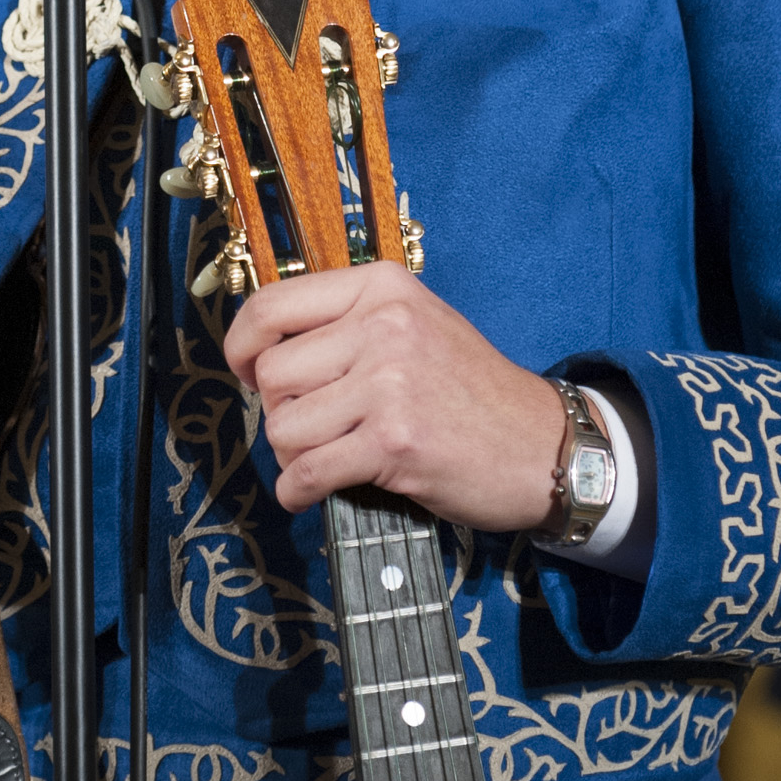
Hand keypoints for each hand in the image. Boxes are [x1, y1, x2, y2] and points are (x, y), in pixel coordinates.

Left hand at [222, 261, 565, 530]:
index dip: (242, 343)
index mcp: (380, 287)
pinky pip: (308, 471)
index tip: (244, 369)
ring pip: (283, 425)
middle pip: (272, 372)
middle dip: (278, 409)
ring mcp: (388, 382)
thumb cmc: (469, 388)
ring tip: (324, 457)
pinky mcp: (393, 441)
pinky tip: (309, 493)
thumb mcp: (414, 323)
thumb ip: (347, 324)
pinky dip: (298, 491)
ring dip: (292, 454)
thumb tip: (263, 350)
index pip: (273, 304)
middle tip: (310, 425)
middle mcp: (381, 324)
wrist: (539, 444)